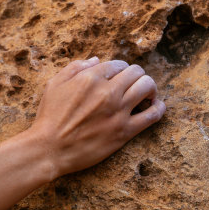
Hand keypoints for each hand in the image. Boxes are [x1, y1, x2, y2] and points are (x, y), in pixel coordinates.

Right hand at [29, 57, 165, 178]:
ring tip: (146, 94)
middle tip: (134, 84)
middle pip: (136, 72)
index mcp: (91, 78)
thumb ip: (76, 68)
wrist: (50, 149)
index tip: (119, 78)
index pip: (118, 64)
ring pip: (147, 86)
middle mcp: (107, 91)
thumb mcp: (54, 84)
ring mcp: (118, 111)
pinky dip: (159, 108)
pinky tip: (156, 106)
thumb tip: (96, 60)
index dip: (120, 69)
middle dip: (137, 75)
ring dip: (150, 87)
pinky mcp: (125, 131)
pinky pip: (152, 115)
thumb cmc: (49, 117)